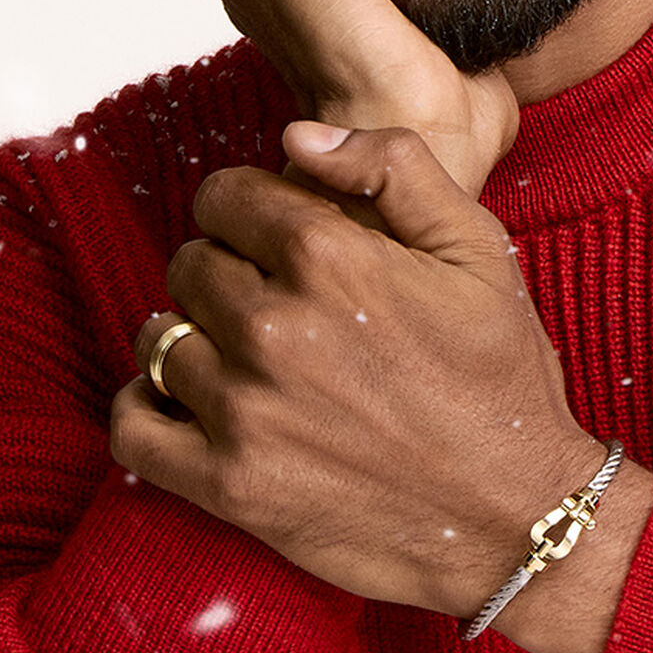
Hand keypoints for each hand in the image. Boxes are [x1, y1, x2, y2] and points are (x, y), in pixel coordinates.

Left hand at [111, 122, 602, 619]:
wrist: (519, 516)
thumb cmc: (502, 377)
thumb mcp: (479, 247)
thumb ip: (393, 166)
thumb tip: (299, 136)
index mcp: (330, 256)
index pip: (223, 196)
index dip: (250, 208)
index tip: (276, 236)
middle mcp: (274, 326)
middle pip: (190, 262)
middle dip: (227, 269)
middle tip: (276, 302)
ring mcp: (244, 410)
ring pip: (159, 336)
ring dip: (194, 337)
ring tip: (245, 355)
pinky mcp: (228, 485)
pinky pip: (133, 425)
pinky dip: (148, 405)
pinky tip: (189, 402)